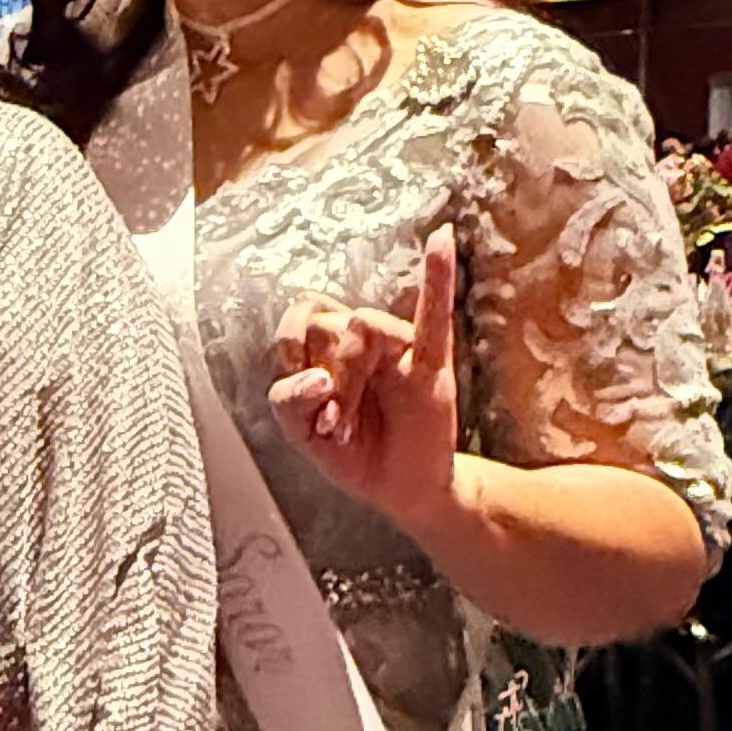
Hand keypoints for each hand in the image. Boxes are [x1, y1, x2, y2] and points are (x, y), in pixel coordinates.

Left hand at [268, 220, 459, 534]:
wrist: (399, 489)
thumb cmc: (353, 454)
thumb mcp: (302, 433)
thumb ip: (289, 401)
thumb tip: (315, 377)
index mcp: (329, 347)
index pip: (302, 318)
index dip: (291, 346)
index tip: (300, 391)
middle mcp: (362, 340)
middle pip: (329, 323)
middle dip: (324, 375)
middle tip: (330, 421)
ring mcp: (397, 349)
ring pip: (364, 325)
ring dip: (348, 376)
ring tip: (344, 420)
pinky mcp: (429, 365)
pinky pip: (434, 314)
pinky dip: (438, 276)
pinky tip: (442, 242)